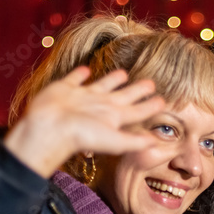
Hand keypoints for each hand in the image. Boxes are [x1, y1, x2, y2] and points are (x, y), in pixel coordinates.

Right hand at [5, 67, 165, 177]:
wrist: (49, 129)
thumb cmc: (81, 136)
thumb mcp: (115, 141)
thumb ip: (135, 142)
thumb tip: (157, 143)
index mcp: (114, 117)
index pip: (138, 111)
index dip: (151, 106)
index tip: (164, 101)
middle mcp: (101, 106)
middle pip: (124, 96)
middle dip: (138, 90)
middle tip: (151, 83)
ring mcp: (82, 97)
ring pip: (102, 85)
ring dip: (112, 80)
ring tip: (123, 73)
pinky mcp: (65, 89)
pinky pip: (75, 78)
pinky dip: (80, 74)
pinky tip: (85, 70)